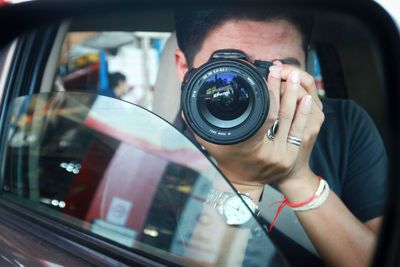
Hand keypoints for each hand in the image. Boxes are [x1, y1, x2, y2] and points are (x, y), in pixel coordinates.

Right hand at [193, 63, 324, 191]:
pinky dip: (303, 113)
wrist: (242, 183)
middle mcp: (269, 153)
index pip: (266, 115)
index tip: (269, 74)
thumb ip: (199, 124)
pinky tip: (306, 98)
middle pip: (281, 115)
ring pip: (293, 121)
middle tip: (284, 70)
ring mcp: (283, 157)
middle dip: (283, 89)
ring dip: (295, 97)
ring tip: (295, 78)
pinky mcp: (291, 157)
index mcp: (250, 147)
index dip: (270, 93)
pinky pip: (300, 131)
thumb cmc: (226, 160)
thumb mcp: (209, 143)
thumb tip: (188, 103)